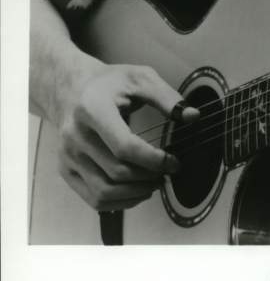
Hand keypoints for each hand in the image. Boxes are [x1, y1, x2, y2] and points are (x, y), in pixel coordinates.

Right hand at [56, 61, 198, 210]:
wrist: (71, 88)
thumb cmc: (109, 83)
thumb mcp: (140, 78)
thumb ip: (167, 97)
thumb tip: (192, 116)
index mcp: (93, 109)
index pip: (124, 147)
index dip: (153, 160)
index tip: (174, 162)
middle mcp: (75, 135)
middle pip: (116, 172)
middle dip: (148, 178)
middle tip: (168, 173)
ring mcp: (67, 156)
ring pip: (104, 191)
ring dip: (135, 194)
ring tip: (155, 183)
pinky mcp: (66, 170)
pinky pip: (93, 198)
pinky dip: (118, 202)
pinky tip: (136, 191)